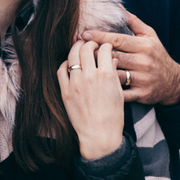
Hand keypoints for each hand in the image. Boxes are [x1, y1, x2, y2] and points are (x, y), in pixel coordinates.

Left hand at [57, 40, 123, 160]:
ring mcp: (75, 83)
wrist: (99, 135)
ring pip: (72, 56)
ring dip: (76, 49)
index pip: (104, 49)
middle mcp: (90, 76)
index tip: (105, 47)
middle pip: (86, 49)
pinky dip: (65, 63)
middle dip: (90, 44)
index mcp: (106, 75)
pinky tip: (70, 64)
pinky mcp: (65, 91)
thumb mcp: (119, 93)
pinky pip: (61, 70)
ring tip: (79, 48)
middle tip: (91, 44)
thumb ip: (114, 73)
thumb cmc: (113, 116)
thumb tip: (111, 60)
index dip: (106, 45)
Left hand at [81, 12, 179, 105]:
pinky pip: (121, 93)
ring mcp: (142, 79)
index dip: (100, 37)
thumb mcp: (150, 35)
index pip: (118, 40)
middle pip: (113, 57)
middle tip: (78, 50)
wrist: (173, 82)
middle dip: (95, 54)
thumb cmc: (157, 55)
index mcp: (144, 46)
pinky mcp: (141, 94)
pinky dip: (108, 90)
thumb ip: (133, 21)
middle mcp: (144, 62)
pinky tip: (96, 87)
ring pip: (115, 75)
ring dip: (98, 72)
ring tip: (84, 68)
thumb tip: (117, 7)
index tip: (84, 34)